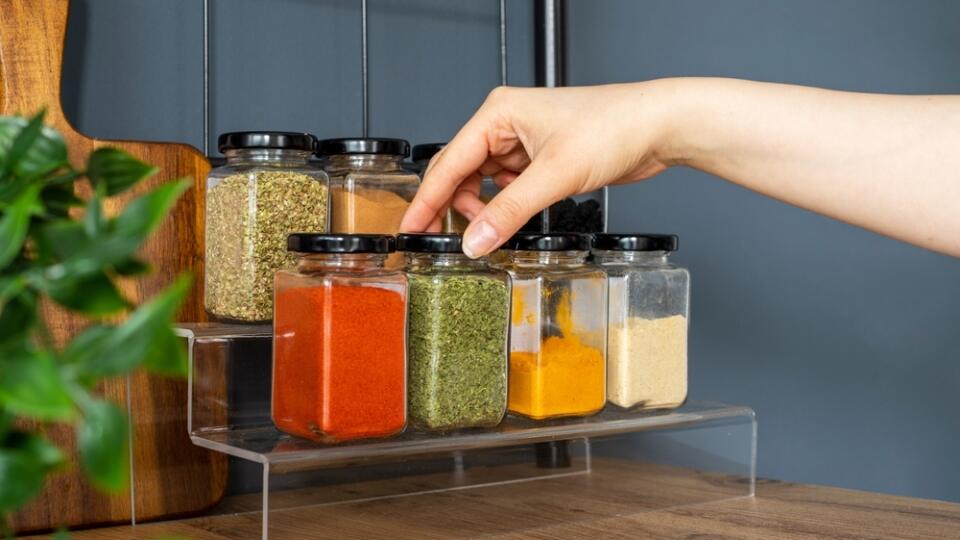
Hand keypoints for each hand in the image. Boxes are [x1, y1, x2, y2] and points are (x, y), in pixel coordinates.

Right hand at [399, 81, 679, 256]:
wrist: (658, 126)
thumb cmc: (613, 127)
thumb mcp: (554, 175)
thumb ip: (510, 212)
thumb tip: (474, 241)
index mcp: (498, 114)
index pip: (448, 162)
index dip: (426, 199)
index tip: (410, 228)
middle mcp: (505, 125)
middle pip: (461, 173)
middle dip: (454, 208)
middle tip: (445, 242)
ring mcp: (523, 143)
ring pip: (484, 184)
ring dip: (485, 210)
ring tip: (492, 232)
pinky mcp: (541, 160)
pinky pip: (508, 189)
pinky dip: (507, 208)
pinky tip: (514, 221)